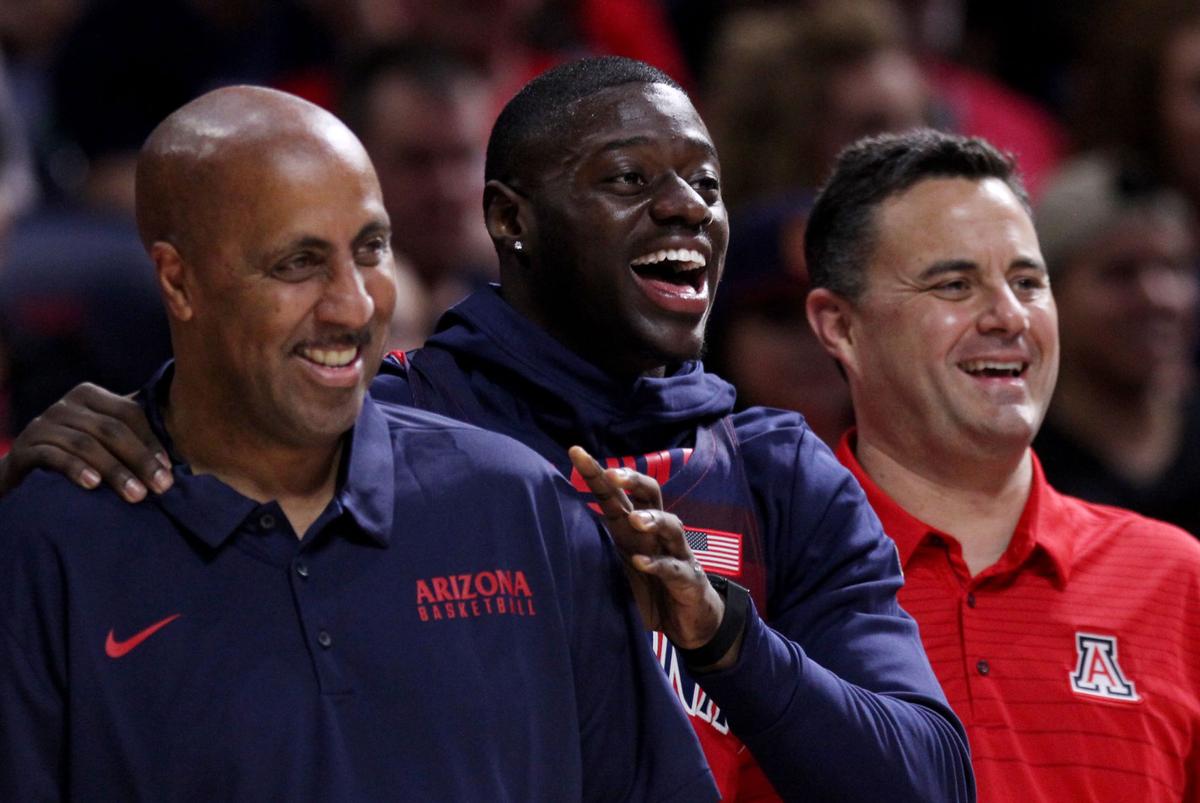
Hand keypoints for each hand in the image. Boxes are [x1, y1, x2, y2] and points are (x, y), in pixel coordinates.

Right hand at [0, 383, 170, 501]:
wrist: (23, 474)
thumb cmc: (78, 459)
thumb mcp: (105, 445)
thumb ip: (133, 442)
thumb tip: (178, 463)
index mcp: (91, 397)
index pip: (130, 413)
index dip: (152, 442)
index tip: (170, 471)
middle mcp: (66, 406)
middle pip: (111, 430)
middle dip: (140, 460)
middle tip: (161, 488)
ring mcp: (43, 425)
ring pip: (86, 444)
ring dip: (115, 471)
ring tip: (136, 495)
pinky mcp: (24, 448)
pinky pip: (53, 455)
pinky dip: (75, 469)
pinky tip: (92, 485)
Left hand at [568, 446, 730, 656]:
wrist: (687, 621)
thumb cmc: (647, 587)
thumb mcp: (614, 564)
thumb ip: (592, 547)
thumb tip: (547, 531)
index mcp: (632, 527)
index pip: (614, 493)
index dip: (596, 472)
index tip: (575, 452)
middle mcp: (654, 533)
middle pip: (649, 494)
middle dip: (633, 480)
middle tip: (613, 476)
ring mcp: (675, 553)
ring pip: (670, 524)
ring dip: (653, 519)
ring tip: (635, 521)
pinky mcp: (687, 578)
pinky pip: (673, 567)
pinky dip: (658, 564)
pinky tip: (642, 562)